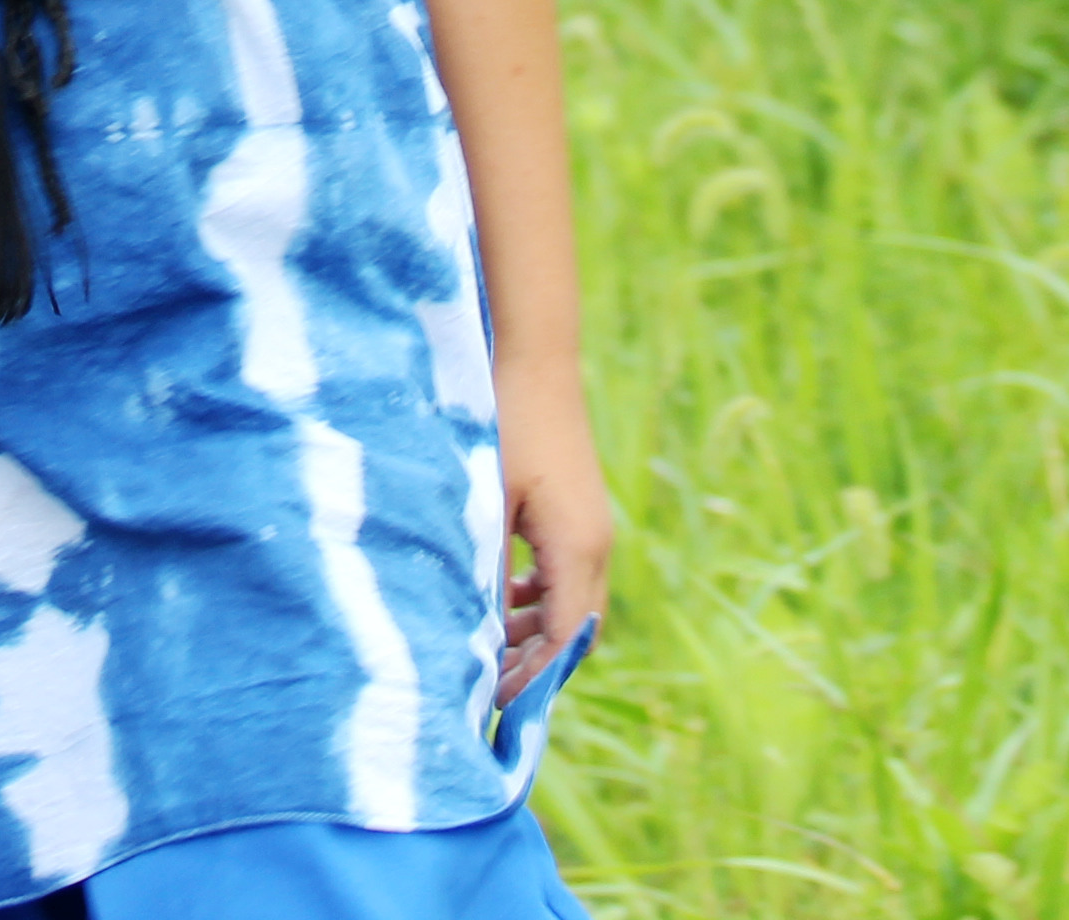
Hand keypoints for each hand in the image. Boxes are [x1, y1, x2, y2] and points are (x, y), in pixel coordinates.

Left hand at [491, 360, 617, 706]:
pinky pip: (565, 574)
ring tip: (488, 651)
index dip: (532, 679)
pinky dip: (537, 599)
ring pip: (570, 603)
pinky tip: (500, 597)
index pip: (563, 640)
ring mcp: (591, 528)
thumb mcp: (485, 503)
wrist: (535, 362)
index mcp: (578, 551)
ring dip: (535, 632)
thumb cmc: (505, 427)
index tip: (493, 707)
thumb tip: (473, 631)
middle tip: (487, 690)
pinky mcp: (578, 513)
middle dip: (535, 665)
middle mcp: (595, 547)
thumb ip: (484, 569)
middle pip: (574, 630)